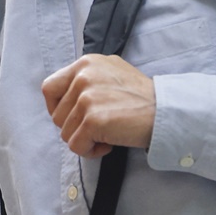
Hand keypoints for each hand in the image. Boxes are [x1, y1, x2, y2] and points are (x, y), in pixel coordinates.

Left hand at [41, 54, 156, 158]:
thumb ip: (87, 79)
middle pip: (56, 115)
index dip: (56, 108)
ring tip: (107, 134)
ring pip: (65, 133)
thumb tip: (66, 97)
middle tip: (99, 127)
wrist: (166, 111)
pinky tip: (109, 143)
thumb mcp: (111, 72)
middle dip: (75, 127)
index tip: (73, 117)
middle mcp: (83, 77)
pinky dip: (91, 151)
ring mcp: (87, 98)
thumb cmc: (141, 97)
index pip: (49, 88)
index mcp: (85, 63)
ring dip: (85, 139)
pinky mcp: (93, 120)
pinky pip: (76, 146)